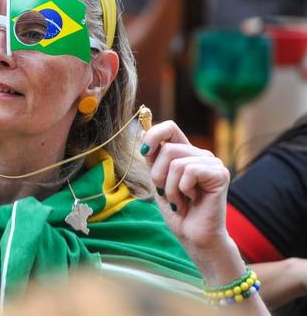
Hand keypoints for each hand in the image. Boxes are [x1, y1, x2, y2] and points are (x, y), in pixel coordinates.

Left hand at [140, 121, 230, 250]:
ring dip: (171, 187)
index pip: (170, 127)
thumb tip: (143, 132)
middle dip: (159, 175)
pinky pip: (189, 172)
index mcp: (186, 153)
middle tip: (168, 193)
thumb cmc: (177, 210)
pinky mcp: (220, 174)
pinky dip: (183, 190)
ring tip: (181, 200)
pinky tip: (193, 200)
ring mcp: (212, 163)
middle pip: (168, 148)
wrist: (194, 236)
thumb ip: (153, 158)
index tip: (144, 152)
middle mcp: (201, 154)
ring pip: (176, 162)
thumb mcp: (158, 180)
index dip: (154, 135)